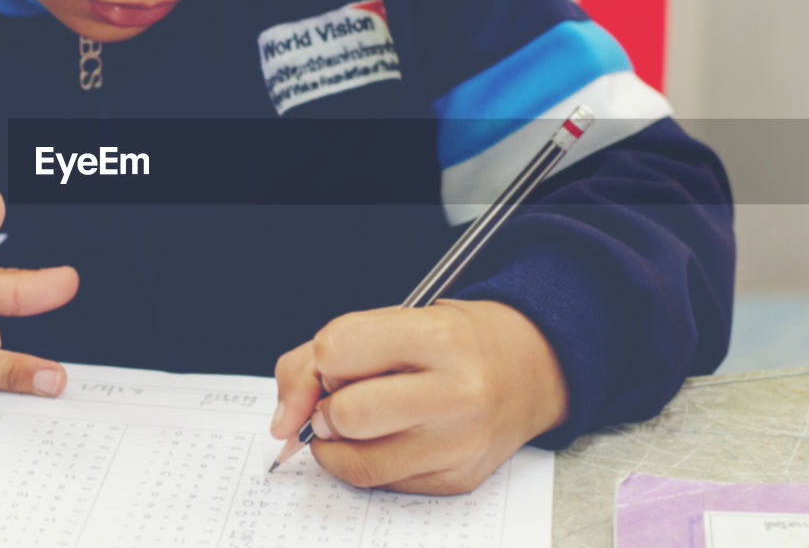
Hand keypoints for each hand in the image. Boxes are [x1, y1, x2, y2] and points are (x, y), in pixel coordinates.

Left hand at [270, 300, 567, 494]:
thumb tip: (282, 422)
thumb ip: (317, 357)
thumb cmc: (447, 343)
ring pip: (358, 463)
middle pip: (347, 415)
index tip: (332, 365)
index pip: (338, 350)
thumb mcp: (390, 322)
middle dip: (327, 410)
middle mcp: (457, 392)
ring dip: (337, 445)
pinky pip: (382, 485)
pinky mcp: (458, 479)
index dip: (320, 362)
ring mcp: (460, 442)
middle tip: (340, 400)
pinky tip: (387, 440)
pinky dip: (367, 464)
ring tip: (355, 424)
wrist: (526, 368)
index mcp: (436, 337)